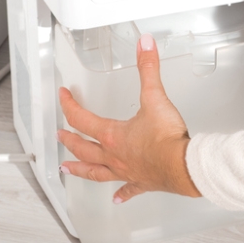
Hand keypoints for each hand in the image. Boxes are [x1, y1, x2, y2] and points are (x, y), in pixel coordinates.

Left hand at [57, 33, 201, 202]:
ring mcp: (126, 171)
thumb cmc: (167, 138)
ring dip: (80, 169)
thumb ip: (148, 68)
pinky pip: (126, 189)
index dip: (69, 105)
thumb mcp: (156, 97)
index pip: (82, 119)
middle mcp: (114, 156)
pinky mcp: (141, 182)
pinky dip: (120, 194)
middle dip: (69, 140)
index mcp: (113, 135)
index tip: (63, 96)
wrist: (183, 166)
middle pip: (84, 148)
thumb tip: (144, 44)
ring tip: (67, 169)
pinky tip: (116, 198)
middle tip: (60, 136)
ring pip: (96, 171)